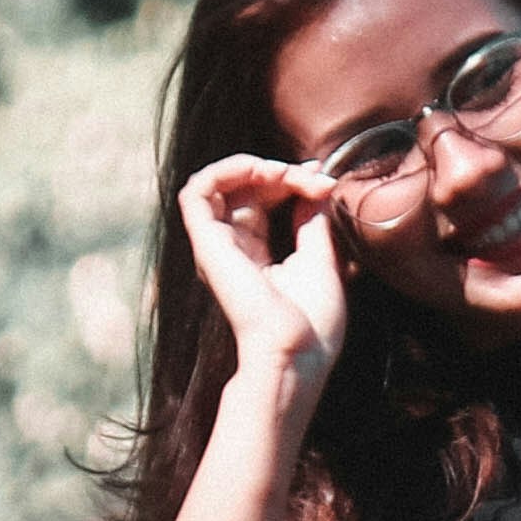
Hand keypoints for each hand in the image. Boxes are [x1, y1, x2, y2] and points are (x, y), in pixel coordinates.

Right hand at [177, 156, 349, 403]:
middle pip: (246, 188)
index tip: (323, 181)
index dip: (290, 180)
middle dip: (283, 173)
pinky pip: (197, 190)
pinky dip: (227, 168)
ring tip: (284, 173)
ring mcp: (217, 246)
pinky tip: (259, 169)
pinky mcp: (207, 243)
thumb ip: (311, 220)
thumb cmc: (312, 325)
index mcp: (256, 256)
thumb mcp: (321, 259)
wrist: (295, 354)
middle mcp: (231, 249)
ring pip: (219, 182)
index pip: (263, 200)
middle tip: (317, 181)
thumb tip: (312, 185)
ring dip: (254, 166)